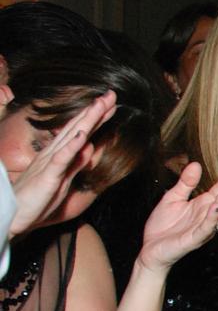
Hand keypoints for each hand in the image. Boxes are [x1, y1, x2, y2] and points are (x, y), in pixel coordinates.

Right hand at [9, 91, 115, 234]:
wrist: (12, 216)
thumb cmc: (36, 199)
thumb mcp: (63, 179)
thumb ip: (76, 163)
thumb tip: (90, 146)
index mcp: (57, 155)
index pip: (79, 131)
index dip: (95, 117)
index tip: (110, 104)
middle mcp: (53, 154)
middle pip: (77, 128)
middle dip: (95, 111)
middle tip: (111, 94)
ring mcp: (50, 164)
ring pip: (71, 138)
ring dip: (87, 121)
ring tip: (100, 105)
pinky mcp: (48, 177)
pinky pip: (61, 159)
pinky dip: (72, 146)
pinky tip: (83, 135)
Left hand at [136, 159, 217, 270]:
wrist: (151, 249)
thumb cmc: (164, 226)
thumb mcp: (173, 198)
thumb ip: (186, 183)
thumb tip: (196, 164)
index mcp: (203, 205)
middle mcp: (207, 216)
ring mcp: (203, 228)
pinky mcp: (193, 239)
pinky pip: (206, 229)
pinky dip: (212, 219)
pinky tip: (216, 207)